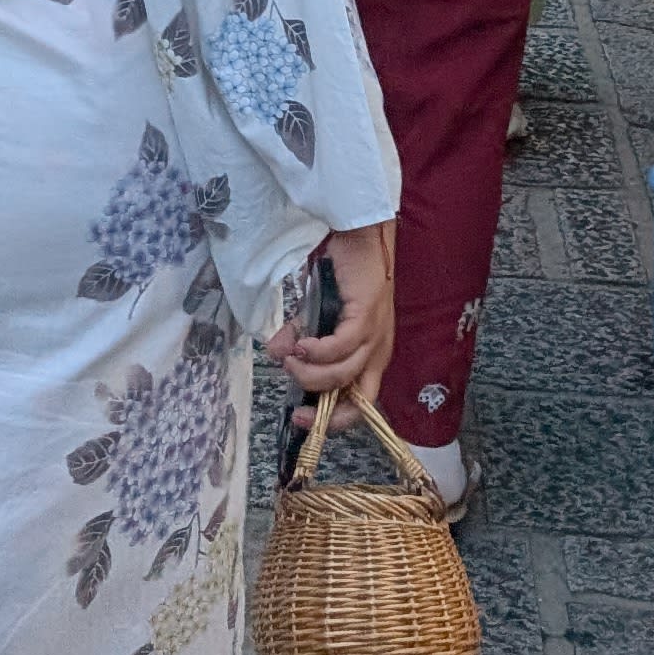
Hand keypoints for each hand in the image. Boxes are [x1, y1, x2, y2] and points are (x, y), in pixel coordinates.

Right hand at [268, 224, 395, 415]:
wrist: (360, 234)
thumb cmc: (344, 273)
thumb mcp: (317, 312)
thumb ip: (299, 335)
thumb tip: (275, 354)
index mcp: (371, 355)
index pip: (361, 403)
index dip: (333, 420)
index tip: (300, 418)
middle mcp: (378, 351)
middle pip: (361, 400)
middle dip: (328, 413)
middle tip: (296, 409)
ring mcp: (375, 334)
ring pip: (346, 373)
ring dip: (312, 374)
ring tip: (289, 362)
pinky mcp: (367, 316)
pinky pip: (343, 346)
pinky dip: (318, 352)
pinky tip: (300, 346)